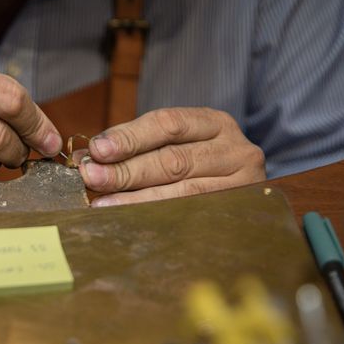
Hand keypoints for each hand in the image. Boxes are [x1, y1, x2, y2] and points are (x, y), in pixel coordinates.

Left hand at [77, 107, 265, 205]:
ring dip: (136, 198)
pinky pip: (192, 215)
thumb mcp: (178, 144)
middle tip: (92, 177)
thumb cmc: (200, 166)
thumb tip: (91, 155)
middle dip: (126, 170)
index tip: (97, 150)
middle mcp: (235, 149)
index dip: (129, 137)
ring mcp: (243, 182)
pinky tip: (130, 219)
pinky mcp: (241, 212)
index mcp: (215, 123)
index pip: (168, 124)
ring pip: (182, 191)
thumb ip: (138, 145)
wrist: (252, 203)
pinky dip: (156, 217)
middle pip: (173, 159)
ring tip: (103, 203)